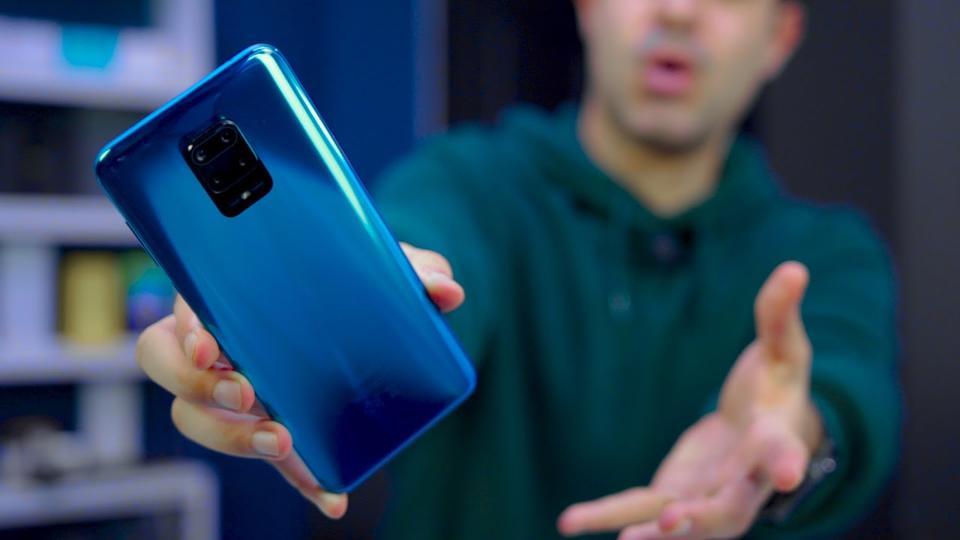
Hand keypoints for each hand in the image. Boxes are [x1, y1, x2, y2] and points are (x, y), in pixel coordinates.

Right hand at [134, 243, 463, 517]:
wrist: (366, 307)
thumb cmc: (351, 278)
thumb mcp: (380, 265)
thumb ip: (414, 268)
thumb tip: (447, 291)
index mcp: (230, 296)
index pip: (184, 312)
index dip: (187, 333)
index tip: (210, 347)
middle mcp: (219, 346)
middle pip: (172, 372)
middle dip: (200, 390)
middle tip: (247, 397)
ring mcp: (236, 391)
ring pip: (199, 421)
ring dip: (233, 439)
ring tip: (283, 443)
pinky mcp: (270, 425)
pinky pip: (270, 459)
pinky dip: (300, 480)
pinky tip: (332, 497)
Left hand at [557, 262, 823, 538]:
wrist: (765, 435)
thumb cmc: (778, 388)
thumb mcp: (783, 348)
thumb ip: (779, 315)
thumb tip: (794, 267)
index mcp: (776, 442)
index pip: (783, 452)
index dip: (784, 460)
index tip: (787, 472)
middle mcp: (744, 483)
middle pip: (729, 509)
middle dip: (702, 519)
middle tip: (672, 524)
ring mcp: (708, 496)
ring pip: (681, 522)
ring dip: (650, 535)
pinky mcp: (675, 494)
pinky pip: (640, 509)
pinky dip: (609, 517)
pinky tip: (570, 523)